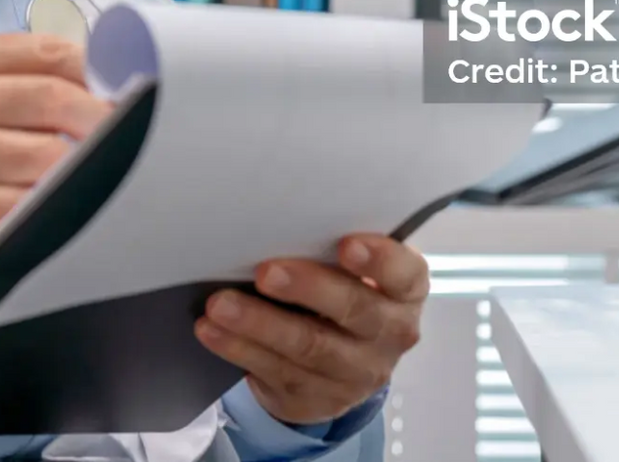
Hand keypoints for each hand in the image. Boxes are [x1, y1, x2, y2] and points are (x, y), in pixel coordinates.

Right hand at [0, 31, 109, 302]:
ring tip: (96, 173)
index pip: (47, 51)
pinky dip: (60, 206)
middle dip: (101, 119)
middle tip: (126, 134)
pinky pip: (36, 205)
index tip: (121, 88)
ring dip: (84, 167)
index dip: (96, 69)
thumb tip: (96, 80)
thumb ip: (12, 78)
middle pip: (56, 98)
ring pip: (53, 156)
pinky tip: (64, 206)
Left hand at [195, 233, 426, 426]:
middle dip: (307, 289)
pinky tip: (213, 331)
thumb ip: (333, 250)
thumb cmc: (345, 291)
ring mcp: (356, 372)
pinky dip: (239, 348)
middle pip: (354, 311)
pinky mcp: (319, 397)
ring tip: (220, 304)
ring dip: (259, 324)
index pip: (404, 274)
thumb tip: (278, 220)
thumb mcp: (355, 272)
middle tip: (265, 272)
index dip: (379, 259)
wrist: (342, 365)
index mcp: (405, 291)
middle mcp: (390, 333)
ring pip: (308, 346)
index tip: (346, 244)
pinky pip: (276, 371)